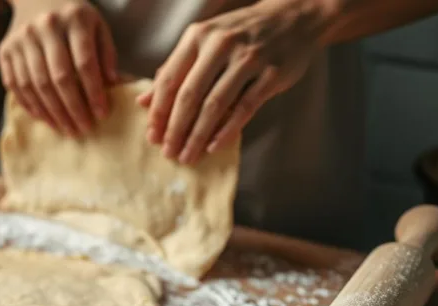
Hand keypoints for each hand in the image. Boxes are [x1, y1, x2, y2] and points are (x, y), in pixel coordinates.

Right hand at [0, 0, 118, 136]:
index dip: (94, 92)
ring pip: (36, 85)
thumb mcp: (96, 24)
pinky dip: (30, 105)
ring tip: (66, 128)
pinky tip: (45, 117)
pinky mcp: (5, 51)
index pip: (85, 63)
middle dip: (73, 108)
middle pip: (59, 77)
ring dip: (52, 112)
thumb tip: (111, 85)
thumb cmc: (72, 16)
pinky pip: (15, 85)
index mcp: (74, 18)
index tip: (101, 113)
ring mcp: (21, 39)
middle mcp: (44, 27)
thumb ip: (106, 53)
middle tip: (83, 128)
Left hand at [138, 0, 328, 163]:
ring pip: (215, 104)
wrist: (294, 16)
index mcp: (197, 36)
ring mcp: (248, 58)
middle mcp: (220, 44)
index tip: (152, 138)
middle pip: (189, 95)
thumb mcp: (204, 42)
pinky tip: (213, 146)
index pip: (169, 80)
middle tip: (168, 153)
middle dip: (175, 129)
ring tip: (188, 156)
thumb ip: (174, 70)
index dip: (158, 112)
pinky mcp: (272, 73)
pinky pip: (244, 108)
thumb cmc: (240, 34)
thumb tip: (143, 102)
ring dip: (198, 135)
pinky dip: (227, 130)